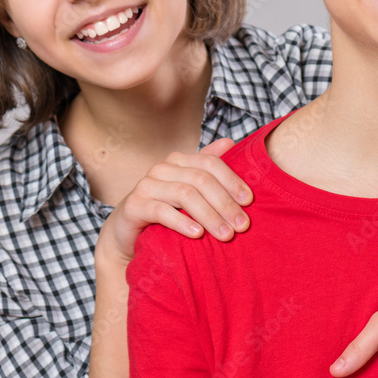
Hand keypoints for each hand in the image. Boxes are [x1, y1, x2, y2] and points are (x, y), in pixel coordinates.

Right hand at [96, 138, 252, 266]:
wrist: (128, 234)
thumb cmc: (165, 211)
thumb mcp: (190, 191)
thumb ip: (208, 167)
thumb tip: (230, 142)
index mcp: (179, 161)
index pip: (211, 163)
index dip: (232, 181)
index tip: (249, 202)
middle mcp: (162, 168)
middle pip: (201, 180)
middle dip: (225, 203)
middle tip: (242, 226)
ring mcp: (146, 185)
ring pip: (185, 194)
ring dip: (209, 216)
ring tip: (225, 234)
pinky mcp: (134, 205)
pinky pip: (161, 211)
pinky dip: (182, 223)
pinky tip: (198, 235)